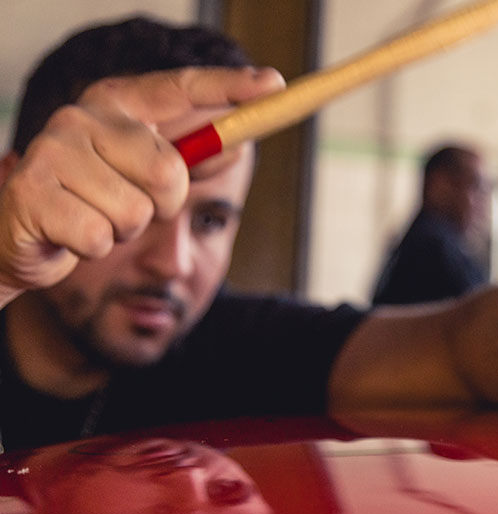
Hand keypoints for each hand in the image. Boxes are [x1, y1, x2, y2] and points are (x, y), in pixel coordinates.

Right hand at [0, 66, 283, 302]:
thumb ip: (186, 157)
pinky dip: (92, 248)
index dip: (230, 86)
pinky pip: (99, 238)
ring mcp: (53, 151)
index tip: (274, 84)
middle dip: (161, 205)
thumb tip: (237, 145)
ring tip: (93, 217)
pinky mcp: (32, 193)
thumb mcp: (140, 175)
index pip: (181, 87)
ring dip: (122, 230)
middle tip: (127, 205)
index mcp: (117, 104)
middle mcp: (84, 117)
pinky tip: (68, 234)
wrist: (16, 232)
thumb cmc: (91, 201)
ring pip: (136, 212)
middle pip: (168, 170)